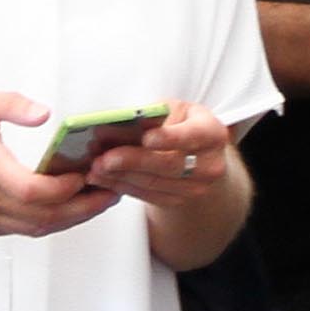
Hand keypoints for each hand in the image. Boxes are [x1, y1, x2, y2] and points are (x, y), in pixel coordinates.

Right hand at [0, 93, 119, 239]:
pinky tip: (69, 206)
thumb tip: (45, 114)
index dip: (66, 190)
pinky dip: (50, 221)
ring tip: (99, 199)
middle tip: (111, 192)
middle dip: (83, 207)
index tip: (88, 175)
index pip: (33, 192)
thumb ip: (13, 105)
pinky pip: (22, 230)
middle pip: (43, 217)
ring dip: (72, 217)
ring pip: (36, 228)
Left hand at [89, 102, 233, 207]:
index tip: (146, 138)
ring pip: (154, 183)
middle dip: (133, 161)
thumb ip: (151, 116)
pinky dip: (122, 186)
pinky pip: (147, 195)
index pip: (192, 136)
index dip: (169, 138)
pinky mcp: (178, 200)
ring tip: (96, 167)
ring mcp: (197, 187)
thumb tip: (119, 123)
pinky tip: (104, 178)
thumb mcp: (171, 110)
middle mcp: (210, 164)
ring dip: (120, 176)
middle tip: (105, 158)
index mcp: (212, 133)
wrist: (194, 152)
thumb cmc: (179, 123)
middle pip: (169, 164)